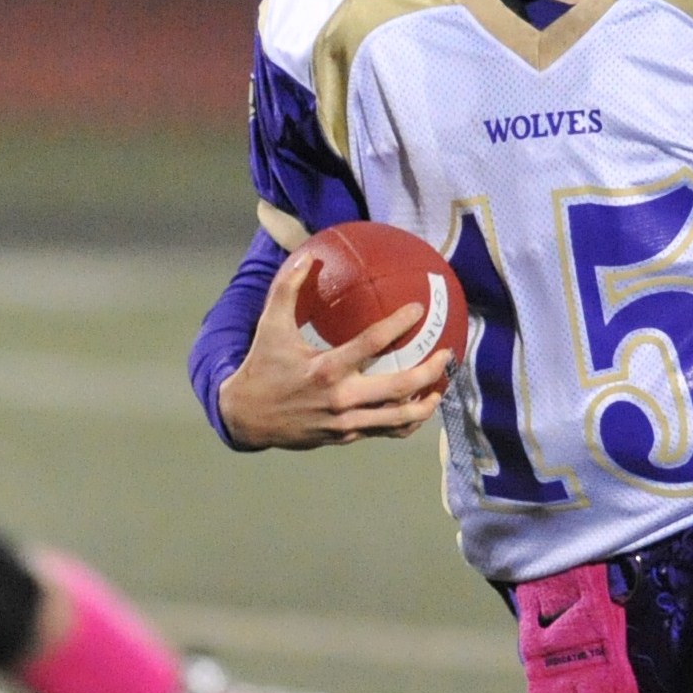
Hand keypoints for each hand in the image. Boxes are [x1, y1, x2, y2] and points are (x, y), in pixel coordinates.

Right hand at [216, 250, 454, 449]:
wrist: (245, 418)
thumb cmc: (262, 366)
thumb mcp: (270, 325)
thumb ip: (288, 289)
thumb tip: (308, 256)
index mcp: (325, 369)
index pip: (372, 343)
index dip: (399, 324)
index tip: (419, 310)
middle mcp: (340, 398)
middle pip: (399, 387)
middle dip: (429, 371)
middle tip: (447, 353)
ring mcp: (346, 422)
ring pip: (398, 418)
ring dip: (426, 403)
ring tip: (442, 386)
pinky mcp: (346, 436)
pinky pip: (385, 431)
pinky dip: (407, 421)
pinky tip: (419, 408)